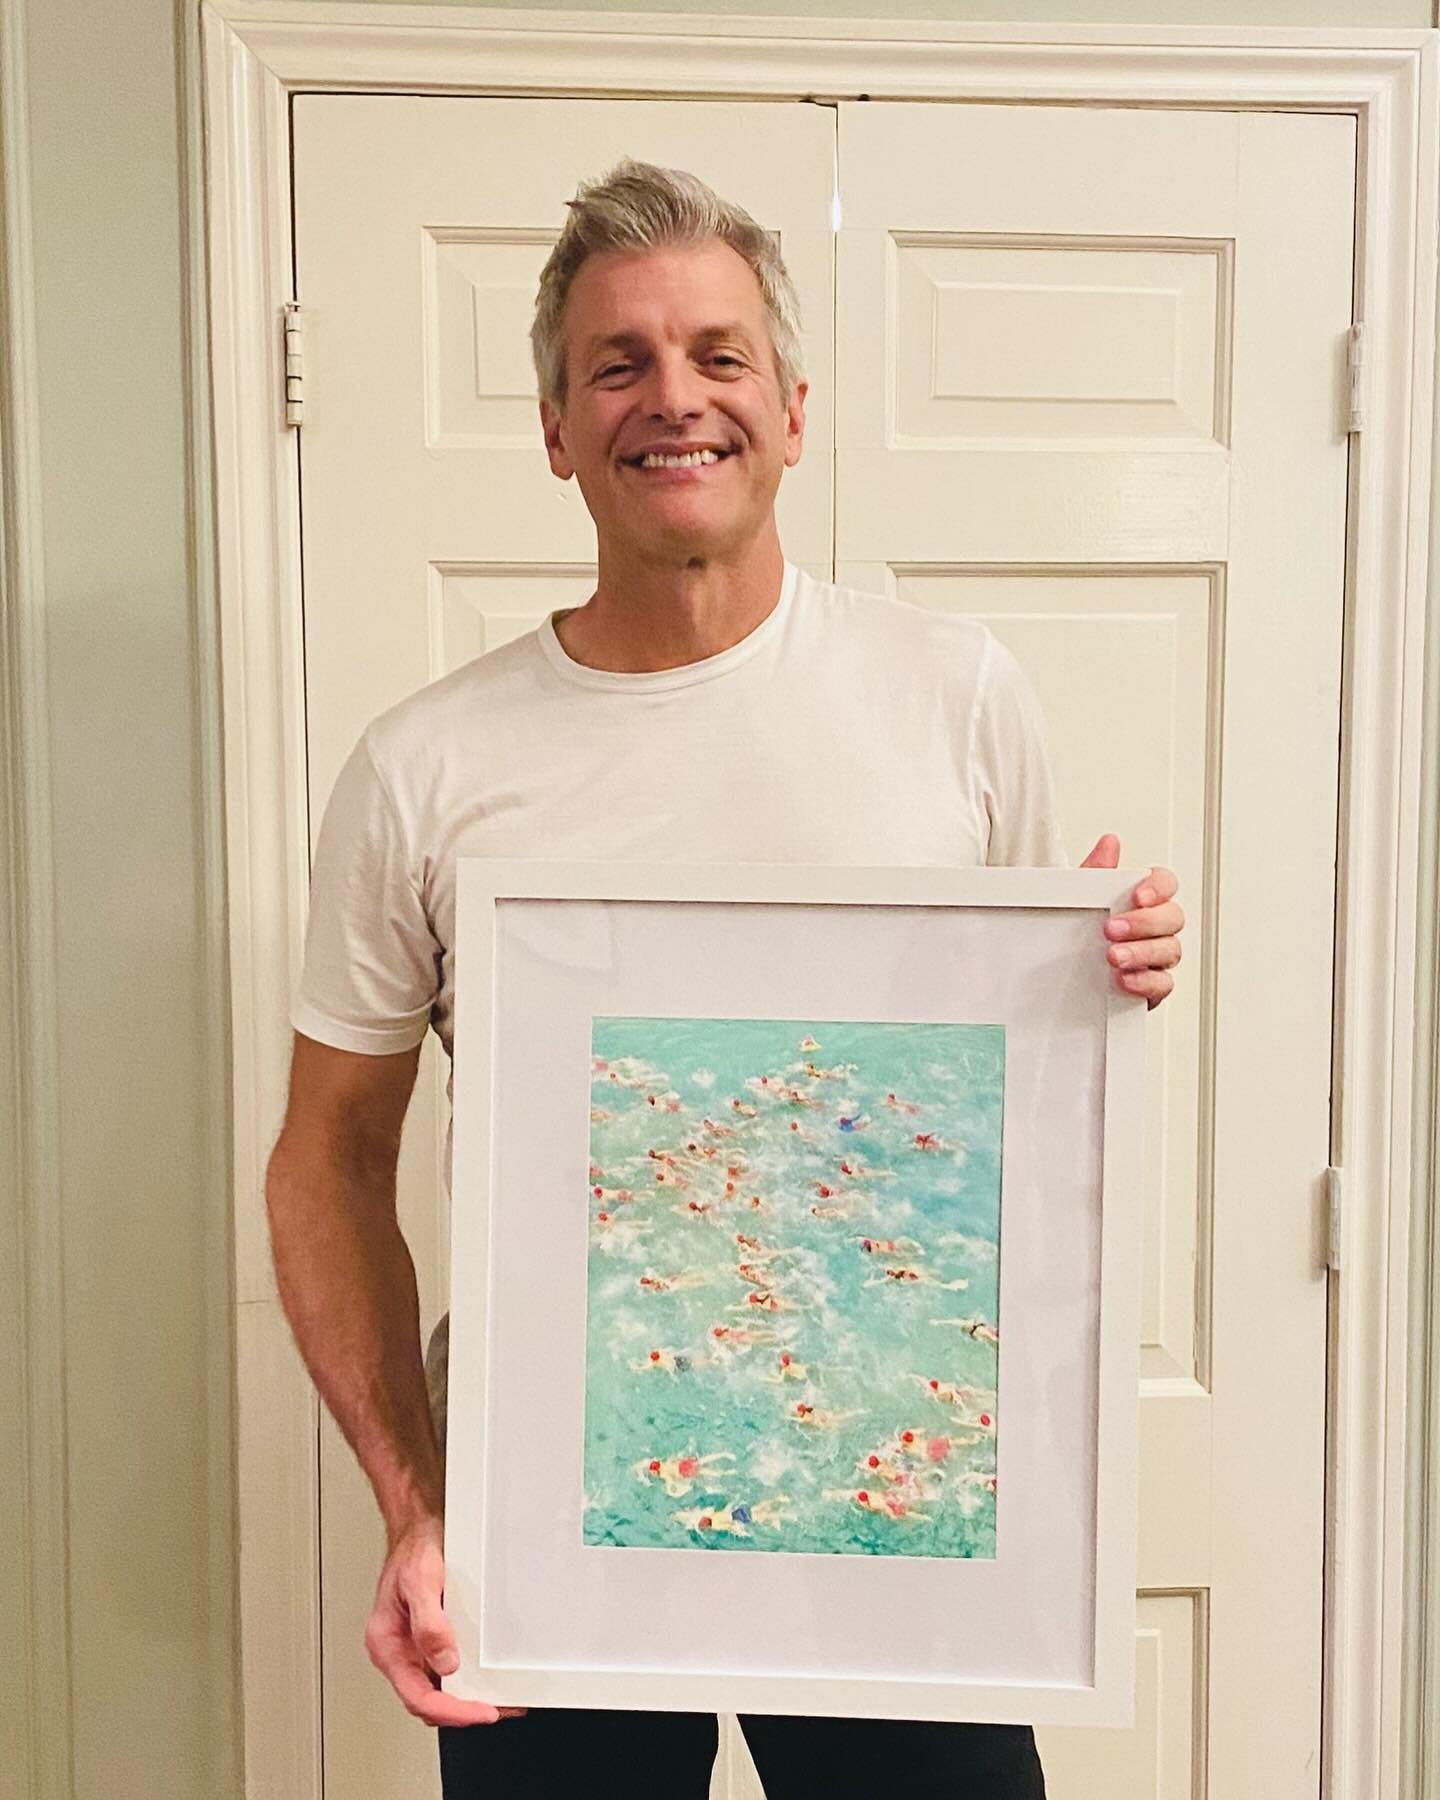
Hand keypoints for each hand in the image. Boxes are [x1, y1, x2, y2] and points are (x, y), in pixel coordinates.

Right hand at [365, 1516, 527, 1727]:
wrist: (418, 1527)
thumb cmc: (414, 1550)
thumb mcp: (421, 1581)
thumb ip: (429, 1625)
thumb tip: (445, 1663)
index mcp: (387, 1644)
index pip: (418, 1696)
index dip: (453, 1710)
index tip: (482, 1711)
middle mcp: (398, 1650)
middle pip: (429, 1700)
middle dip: (464, 1711)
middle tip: (499, 1709)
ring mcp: (413, 1647)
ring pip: (437, 1690)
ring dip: (466, 1700)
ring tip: (500, 1700)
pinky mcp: (427, 1639)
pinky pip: (445, 1671)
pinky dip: (466, 1680)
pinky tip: (484, 1679)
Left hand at [1081, 834, 1183, 1010]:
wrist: (1060, 973)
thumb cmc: (1079, 931)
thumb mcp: (1080, 899)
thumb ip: (1097, 872)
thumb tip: (1109, 843)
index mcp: (1143, 901)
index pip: (1166, 884)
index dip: (1158, 888)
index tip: (1137, 896)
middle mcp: (1156, 927)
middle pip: (1173, 917)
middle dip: (1144, 922)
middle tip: (1111, 929)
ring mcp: (1157, 957)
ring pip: (1170, 950)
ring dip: (1142, 952)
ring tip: (1113, 956)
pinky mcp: (1152, 986)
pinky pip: (1162, 984)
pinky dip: (1145, 982)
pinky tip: (1124, 979)